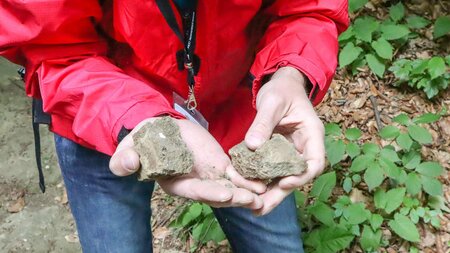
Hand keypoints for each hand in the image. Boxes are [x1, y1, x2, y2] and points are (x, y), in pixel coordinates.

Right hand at [109, 118, 265, 208]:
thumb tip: (127, 165)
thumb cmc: (143, 141)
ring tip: (262, 194)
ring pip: (230, 186)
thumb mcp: (129, 149)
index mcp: (175, 183)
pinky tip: (263, 181)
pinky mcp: (219, 164)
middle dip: (235, 197)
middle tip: (252, 199)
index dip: (209, 193)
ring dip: (246, 191)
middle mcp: (195, 184)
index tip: (226, 193)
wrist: (158, 128)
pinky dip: (248, 177)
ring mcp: (209, 175)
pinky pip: (235, 173)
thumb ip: (126, 159)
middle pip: (217, 193)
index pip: (194, 191)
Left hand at [245, 66, 325, 215]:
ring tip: (253, 208)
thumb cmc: (283, 90)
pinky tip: (248, 191)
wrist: (282, 86)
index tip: (284, 182)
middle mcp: (303, 148)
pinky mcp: (277, 154)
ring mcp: (291, 152)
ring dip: (270, 193)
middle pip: (297, 177)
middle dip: (280, 194)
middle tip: (261, 208)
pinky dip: (262, 181)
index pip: (314, 162)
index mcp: (312, 135)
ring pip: (283, 177)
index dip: (301, 176)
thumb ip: (263, 122)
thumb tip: (253, 146)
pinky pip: (271, 170)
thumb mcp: (272, 102)